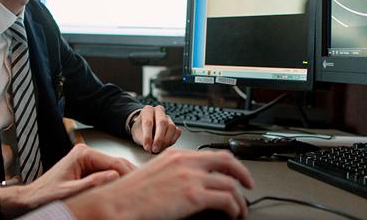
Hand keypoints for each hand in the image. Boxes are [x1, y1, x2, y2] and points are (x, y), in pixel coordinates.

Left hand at [0, 143, 135, 215]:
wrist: (32, 198)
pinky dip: (117, 181)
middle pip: (117, 162)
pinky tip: (124, 190)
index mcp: (83, 154)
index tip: (140, 184)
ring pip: (114, 168)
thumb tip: (114, 176)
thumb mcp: (70, 191)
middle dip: (130, 174)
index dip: (128, 173)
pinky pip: (107, 174)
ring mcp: (88, 160)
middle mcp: (87, 153)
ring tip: (138, 189)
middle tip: (145, 186)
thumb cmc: (46, 194)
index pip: (114, 161)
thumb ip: (92, 183)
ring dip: (125, 178)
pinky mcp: (88, 169)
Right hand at [64, 148, 254, 219]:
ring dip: (240, 199)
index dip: (228, 163)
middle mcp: (186, 162)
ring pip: (231, 183)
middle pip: (227, 161)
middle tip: (248, 186)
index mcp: (176, 155)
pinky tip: (233, 215)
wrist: (117, 203)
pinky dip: (235, 208)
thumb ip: (173, 174)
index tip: (234, 172)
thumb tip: (187, 185)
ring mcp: (192, 177)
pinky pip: (226, 199)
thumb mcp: (153, 174)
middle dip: (243, 173)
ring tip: (241, 210)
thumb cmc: (128, 194)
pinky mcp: (194, 195)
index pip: (211, 153)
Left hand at [131, 105, 180, 152]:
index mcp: (148, 110)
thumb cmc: (140, 130)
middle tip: (155, 149)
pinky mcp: (174, 125)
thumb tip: (150, 147)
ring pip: (171, 127)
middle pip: (162, 123)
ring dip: (166, 140)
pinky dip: (172, 140)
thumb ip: (143, 140)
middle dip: (159, 138)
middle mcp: (159, 111)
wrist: (143, 129)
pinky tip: (165, 145)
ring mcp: (168, 118)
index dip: (148, 136)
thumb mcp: (137, 134)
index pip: (148, 122)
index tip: (147, 146)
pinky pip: (177, 132)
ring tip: (159, 149)